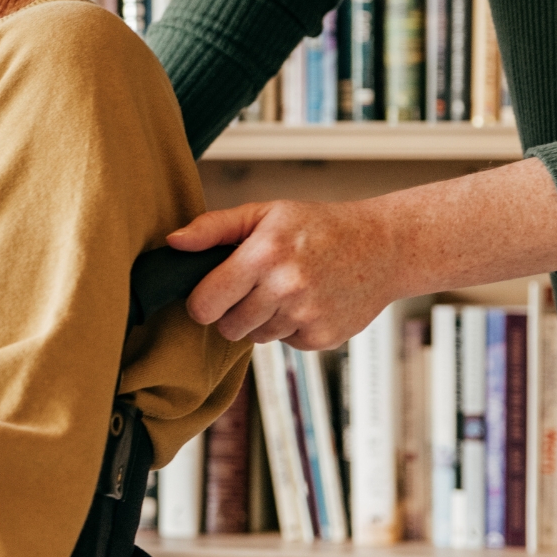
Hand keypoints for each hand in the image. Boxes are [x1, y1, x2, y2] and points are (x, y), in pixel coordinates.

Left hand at [167, 159, 556, 348]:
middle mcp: (285, 288)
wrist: (384, 247)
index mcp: (264, 255)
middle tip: (252, 288)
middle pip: (227, 328)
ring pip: (255, 337)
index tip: (208, 295)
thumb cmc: (319, 226)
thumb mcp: (265, 213)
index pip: (205, 303)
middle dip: (230, 313)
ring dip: (262, 320)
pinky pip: (285, 343)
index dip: (200, 302)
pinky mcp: (323, 338)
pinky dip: (290, 328)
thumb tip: (172, 242)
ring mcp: (306, 316)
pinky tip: (309, 302)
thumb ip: (213, 228)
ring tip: (285, 290)